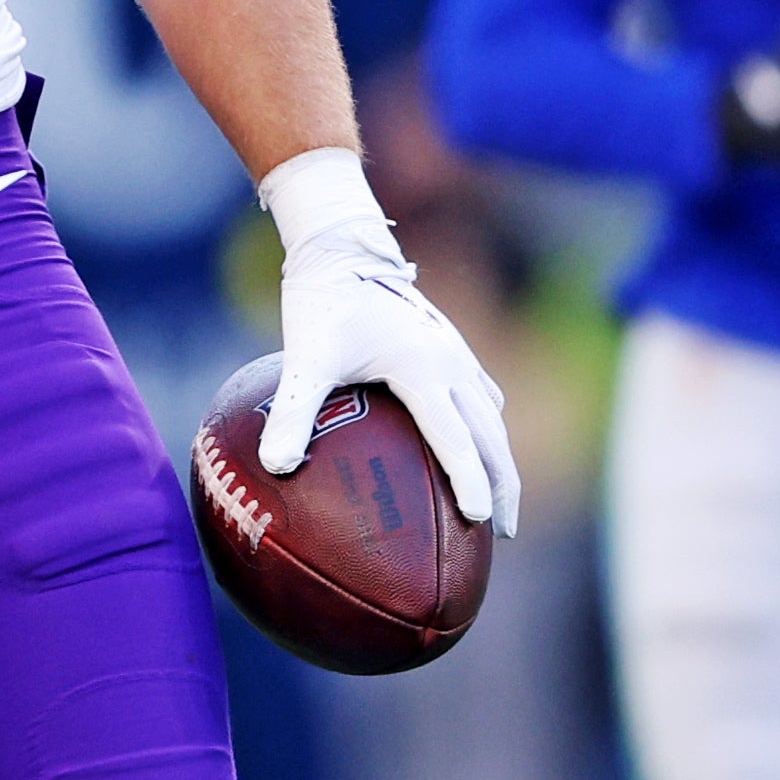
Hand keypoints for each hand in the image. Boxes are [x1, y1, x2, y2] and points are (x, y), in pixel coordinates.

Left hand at [257, 148, 520, 536]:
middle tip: (505, 534)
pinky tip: (477, 445)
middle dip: (503, 485)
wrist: (341, 245)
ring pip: (493, 417)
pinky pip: (483, 395)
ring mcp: (457, 352)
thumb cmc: (321, 301)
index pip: (456, 439)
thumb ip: (293, 412)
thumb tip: (274, 467)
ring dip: (501, 459)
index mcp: (423, 369)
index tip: (481, 522)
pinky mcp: (450, 345)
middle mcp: (451, 362)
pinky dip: (488, 428)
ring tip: (499, 502)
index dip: (471, 481)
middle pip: (491, 436)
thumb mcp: (304, 358)